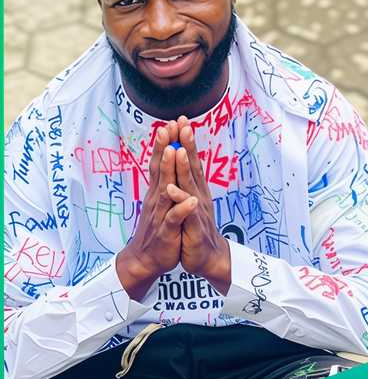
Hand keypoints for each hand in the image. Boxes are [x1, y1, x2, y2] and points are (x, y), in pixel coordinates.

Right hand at [117, 124, 195, 298]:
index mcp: (158, 192)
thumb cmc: (158, 230)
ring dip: (170, 170)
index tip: (170, 124)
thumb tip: (168, 163)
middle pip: (161, 170)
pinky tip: (188, 200)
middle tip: (168, 126)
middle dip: (165, 148)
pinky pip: (175, 219)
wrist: (146, 259)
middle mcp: (157, 199)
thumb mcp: (161, 204)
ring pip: (166, 189)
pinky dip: (181, 209)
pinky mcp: (167, 232)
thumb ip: (164, 184)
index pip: (162, 164)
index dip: (166, 145)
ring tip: (175, 151)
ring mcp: (161, 215)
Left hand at [172, 116, 231, 294]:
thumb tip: (181, 161)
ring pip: (189, 185)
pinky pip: (185, 212)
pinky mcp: (193, 227)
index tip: (180, 120)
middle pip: (192, 166)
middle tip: (183, 123)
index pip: (189, 161)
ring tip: (179, 149)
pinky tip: (171, 189)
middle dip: (187, 144)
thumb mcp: (188, 202)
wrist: (207, 258)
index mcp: (194, 189)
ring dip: (185, 167)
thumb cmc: (195, 228)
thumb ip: (185, 182)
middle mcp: (197, 195)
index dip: (184, 141)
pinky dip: (179, 200)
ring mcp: (196, 210)